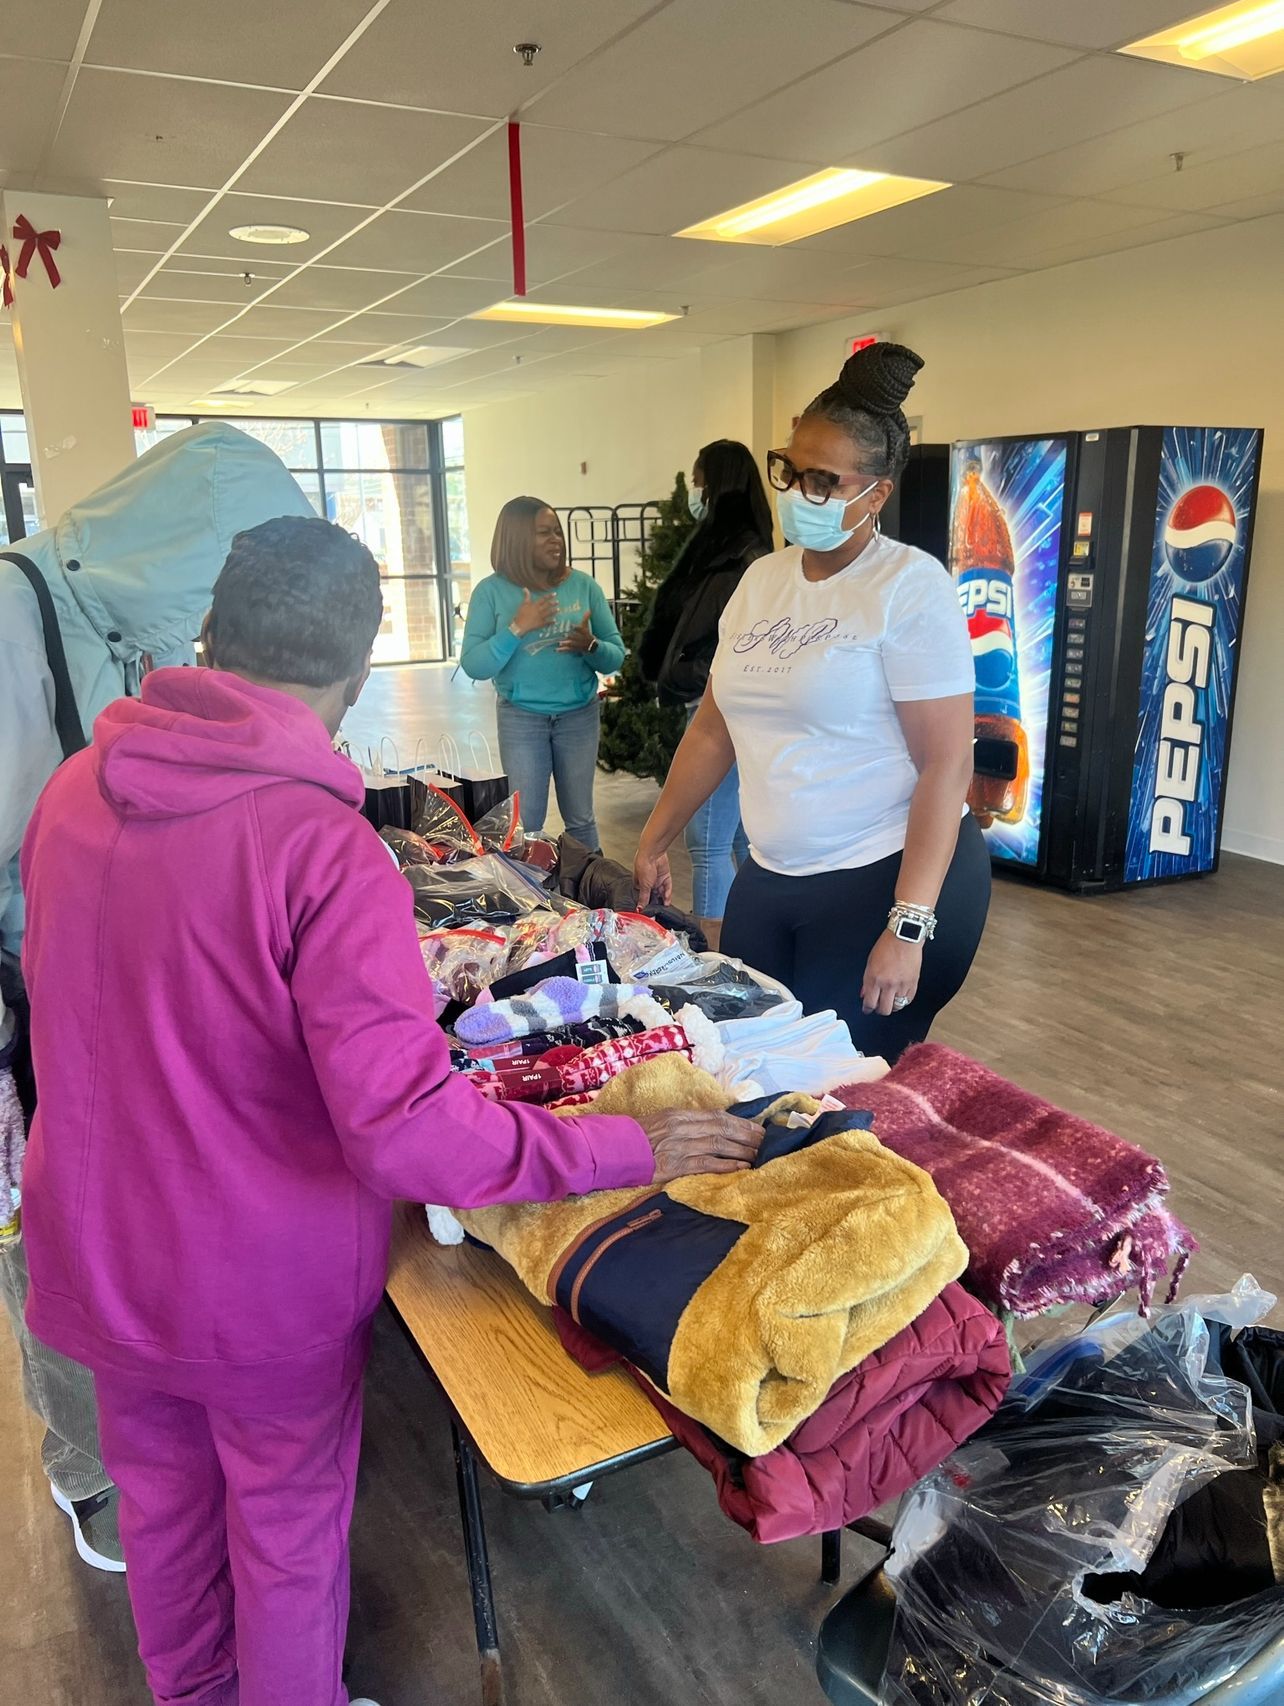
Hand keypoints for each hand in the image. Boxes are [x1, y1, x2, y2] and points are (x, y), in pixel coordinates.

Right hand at [510, 588, 557, 635]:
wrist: (520, 625)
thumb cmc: (521, 614)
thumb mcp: (524, 604)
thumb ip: (526, 596)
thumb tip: (525, 588)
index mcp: (535, 605)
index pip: (543, 599)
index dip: (549, 596)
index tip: (555, 594)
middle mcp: (539, 611)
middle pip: (547, 606)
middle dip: (553, 603)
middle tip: (558, 602)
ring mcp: (540, 617)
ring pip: (549, 613)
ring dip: (554, 611)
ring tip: (558, 609)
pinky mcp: (540, 624)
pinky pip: (547, 623)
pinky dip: (551, 622)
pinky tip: (555, 621)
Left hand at [557, 611, 595, 653]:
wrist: (591, 646)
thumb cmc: (587, 634)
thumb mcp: (586, 626)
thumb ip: (586, 618)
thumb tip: (589, 610)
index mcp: (584, 632)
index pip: (581, 629)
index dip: (577, 627)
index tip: (571, 625)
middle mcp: (581, 639)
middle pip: (575, 637)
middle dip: (570, 637)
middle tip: (564, 635)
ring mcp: (578, 644)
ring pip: (572, 644)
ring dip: (566, 644)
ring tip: (560, 643)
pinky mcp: (574, 649)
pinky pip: (568, 650)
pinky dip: (563, 650)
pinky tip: (556, 650)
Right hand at [633, 845, 671, 906]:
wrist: (653, 853)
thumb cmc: (643, 864)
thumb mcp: (644, 885)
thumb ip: (643, 898)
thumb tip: (639, 908)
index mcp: (639, 883)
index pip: (643, 896)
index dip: (646, 903)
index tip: (648, 912)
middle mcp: (648, 882)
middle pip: (653, 895)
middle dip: (655, 902)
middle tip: (658, 911)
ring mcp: (657, 879)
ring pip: (661, 892)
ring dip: (663, 899)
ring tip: (664, 907)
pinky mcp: (665, 876)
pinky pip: (667, 887)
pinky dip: (667, 893)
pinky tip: (667, 900)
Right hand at [642, 1109, 762, 1182]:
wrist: (612, 1151)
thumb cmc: (638, 1138)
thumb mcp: (663, 1122)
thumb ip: (687, 1123)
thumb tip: (716, 1127)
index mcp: (679, 1115)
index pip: (717, 1116)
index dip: (741, 1122)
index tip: (758, 1128)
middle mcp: (681, 1127)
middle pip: (721, 1129)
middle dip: (746, 1136)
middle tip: (765, 1142)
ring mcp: (678, 1146)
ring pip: (717, 1145)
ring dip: (741, 1151)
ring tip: (758, 1157)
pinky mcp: (674, 1166)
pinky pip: (706, 1164)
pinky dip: (726, 1166)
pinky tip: (740, 1168)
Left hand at [861, 930, 922, 1016]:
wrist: (904, 936)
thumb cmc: (887, 945)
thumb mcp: (870, 961)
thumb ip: (867, 980)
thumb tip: (865, 993)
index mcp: (874, 978)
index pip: (869, 1002)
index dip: (867, 1009)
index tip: (867, 1009)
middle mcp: (887, 984)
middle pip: (883, 1009)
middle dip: (879, 1010)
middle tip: (879, 1006)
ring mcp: (901, 985)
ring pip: (897, 1007)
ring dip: (892, 1005)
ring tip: (890, 1000)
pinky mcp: (913, 983)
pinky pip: (908, 1000)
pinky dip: (904, 1000)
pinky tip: (900, 996)